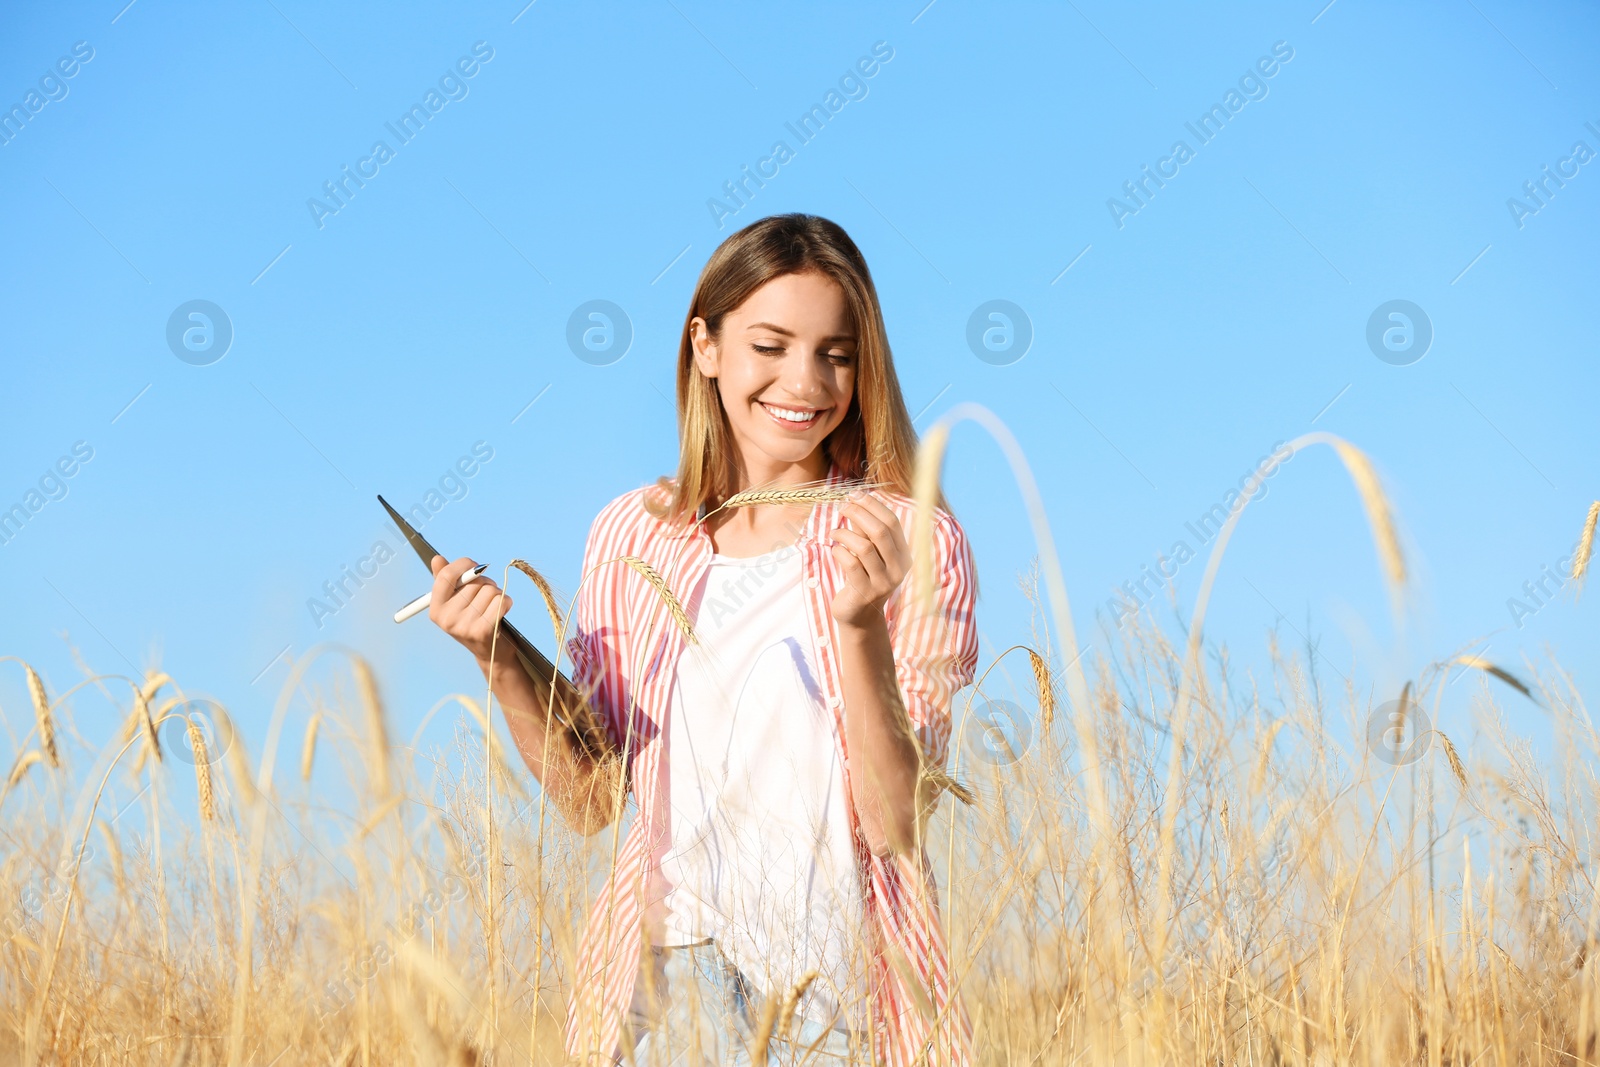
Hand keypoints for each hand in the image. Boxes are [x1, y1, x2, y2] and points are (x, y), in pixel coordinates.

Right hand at [427, 555, 511, 660]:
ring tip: (491, 606)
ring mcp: (464, 626)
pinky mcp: (483, 630)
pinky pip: (501, 601)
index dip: (464, 564)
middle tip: (484, 596)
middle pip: (474, 581)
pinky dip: (506, 602)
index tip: (473, 565)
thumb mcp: (455, 601)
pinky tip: (501, 611)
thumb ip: (445, 580)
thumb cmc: (472, 619)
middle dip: (485, 582)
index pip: (446, 575)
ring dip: (496, 593)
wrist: (490, 652)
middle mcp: (447, 619)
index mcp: (436, 609)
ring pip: (490, 590)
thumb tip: (437, 559)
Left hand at [828, 491, 909, 629]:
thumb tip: (856, 500)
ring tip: (834, 533)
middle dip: (859, 514)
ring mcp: (883, 582)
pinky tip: (835, 550)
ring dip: (845, 534)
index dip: (873, 505)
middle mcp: (898, 568)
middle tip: (842, 508)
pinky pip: (851, 564)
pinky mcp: (866, 593)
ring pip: (864, 547)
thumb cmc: (862, 576)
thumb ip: (865, 530)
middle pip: (881, 532)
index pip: (892, 522)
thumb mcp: (868, 552)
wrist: (859, 614)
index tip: (854, 495)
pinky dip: (840, 552)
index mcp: (903, 554)